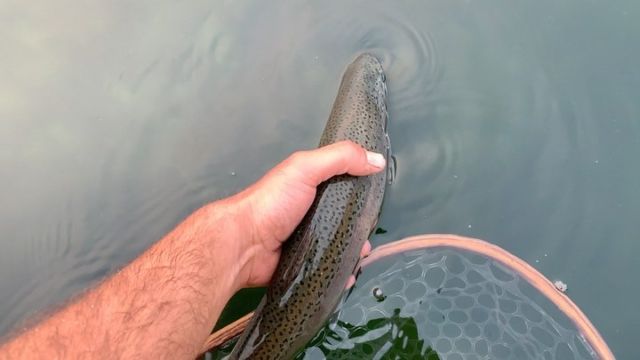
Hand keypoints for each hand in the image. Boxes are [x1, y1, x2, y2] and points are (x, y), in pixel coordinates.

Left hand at [224, 140, 385, 288]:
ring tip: (361, 257)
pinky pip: (326, 269)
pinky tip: (349, 276)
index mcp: (309, 187)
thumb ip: (341, 158)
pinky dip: (340, 273)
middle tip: (368, 237)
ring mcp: (305, 240)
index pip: (342, 186)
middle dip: (359, 229)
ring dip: (353, 253)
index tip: (377, 202)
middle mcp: (308, 212)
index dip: (360, 192)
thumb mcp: (305, 168)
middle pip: (343, 219)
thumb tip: (377, 160)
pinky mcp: (302, 264)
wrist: (243, 245)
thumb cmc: (272, 202)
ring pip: (337, 246)